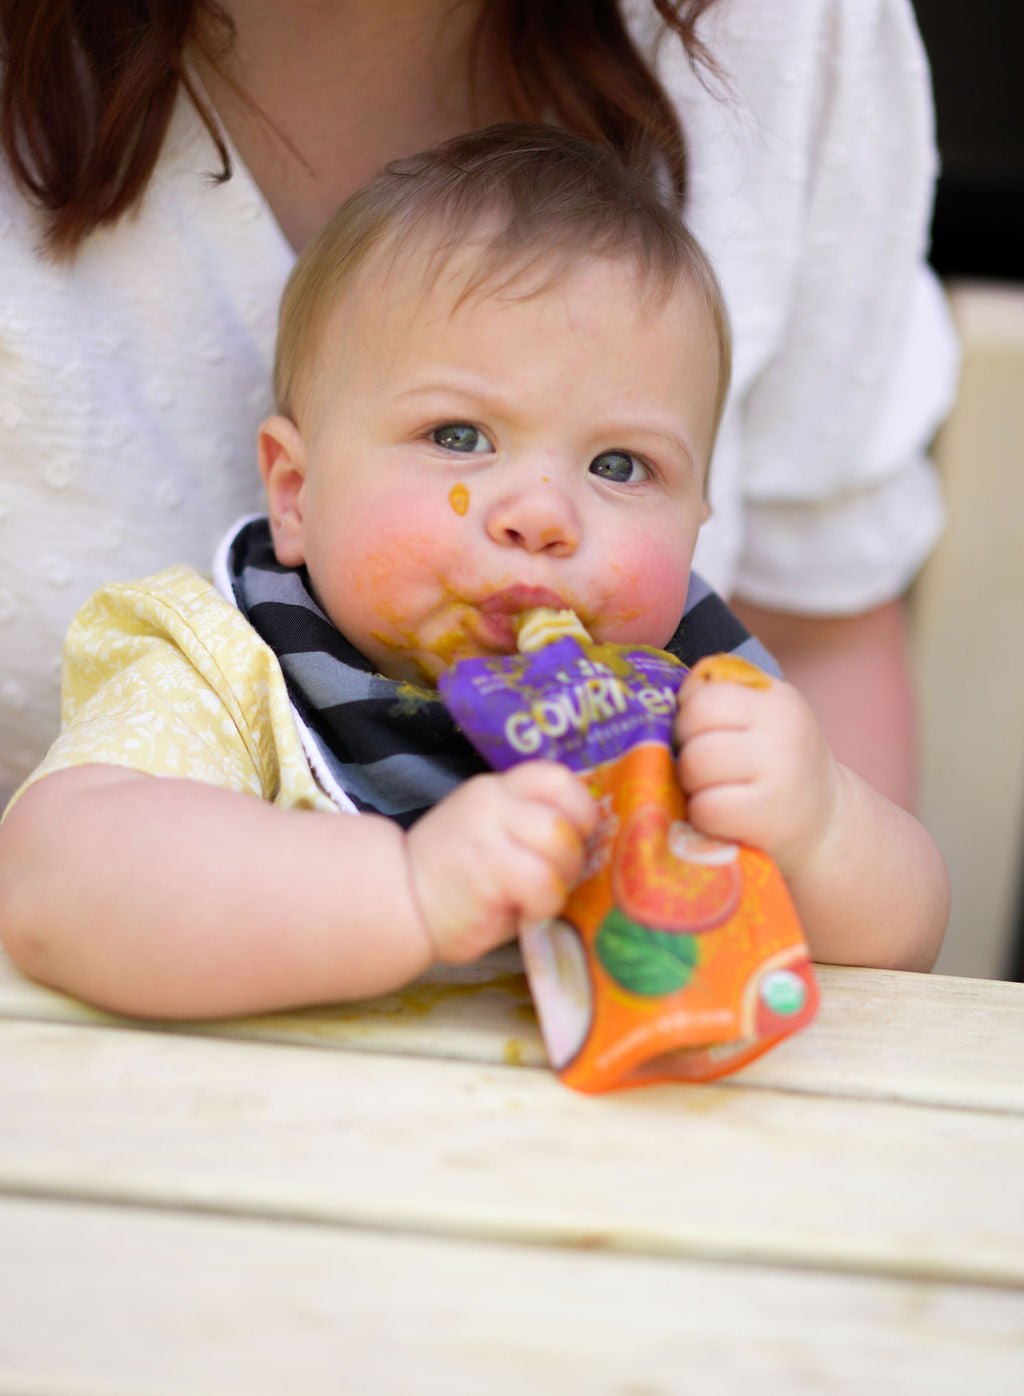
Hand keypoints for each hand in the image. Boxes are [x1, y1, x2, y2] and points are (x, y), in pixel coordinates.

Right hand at [404, 762, 597, 964]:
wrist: (396, 902)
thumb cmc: (449, 878)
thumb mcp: (486, 833)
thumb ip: (525, 825)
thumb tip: (582, 840)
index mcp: (494, 790)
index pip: (554, 777)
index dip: (580, 808)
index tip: (578, 836)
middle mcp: (491, 802)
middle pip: (564, 816)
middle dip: (574, 855)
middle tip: (556, 879)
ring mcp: (488, 833)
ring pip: (559, 845)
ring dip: (561, 880)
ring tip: (539, 897)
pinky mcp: (489, 871)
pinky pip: (544, 882)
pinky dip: (546, 904)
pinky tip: (527, 912)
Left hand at [674, 666, 841, 877]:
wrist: (828, 825)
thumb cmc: (777, 768)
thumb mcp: (762, 723)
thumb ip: (719, 701)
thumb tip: (660, 700)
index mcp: (775, 699)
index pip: (705, 694)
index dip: (688, 717)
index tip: (698, 736)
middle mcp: (781, 730)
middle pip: (693, 725)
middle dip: (685, 749)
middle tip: (700, 768)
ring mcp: (778, 773)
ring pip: (695, 764)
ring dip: (690, 783)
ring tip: (709, 790)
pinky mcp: (768, 816)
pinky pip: (705, 807)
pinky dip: (701, 815)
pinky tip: (720, 816)